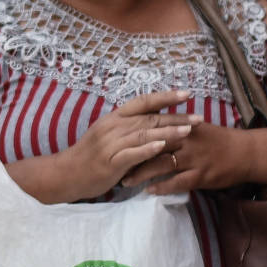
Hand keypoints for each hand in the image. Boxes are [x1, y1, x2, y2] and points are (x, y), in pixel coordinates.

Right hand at [49, 91, 199, 201]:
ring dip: (168, 131)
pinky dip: (148, 149)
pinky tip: (162, 146)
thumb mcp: (109, 135)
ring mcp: (111, 144)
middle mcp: (113, 127)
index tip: (187, 94)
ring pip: (144, 134)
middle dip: (176, 117)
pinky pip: (132, 153)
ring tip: (188, 131)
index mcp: (114, 118)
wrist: (67, 173)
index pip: (143, 101)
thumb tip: (154, 122)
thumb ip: (129, 128)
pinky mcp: (111, 162)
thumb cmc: (91, 156)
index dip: (165, 97)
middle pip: (149, 118)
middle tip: (199, 118)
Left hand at [126, 118, 253, 194]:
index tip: (115, 145)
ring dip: (141, 174)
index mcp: (182, 125)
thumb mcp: (196, 128)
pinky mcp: (202, 174)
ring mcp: (194, 158)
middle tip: (113, 165)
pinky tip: (149, 191)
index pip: (151, 129)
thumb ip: (175, 127)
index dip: (132, 138)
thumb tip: (152, 128)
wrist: (247, 152)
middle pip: (151, 146)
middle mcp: (185, 139)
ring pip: (160, 165)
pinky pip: (177, 182)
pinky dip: (162, 186)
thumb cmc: (220, 141)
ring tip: (126, 181)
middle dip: (131, 156)